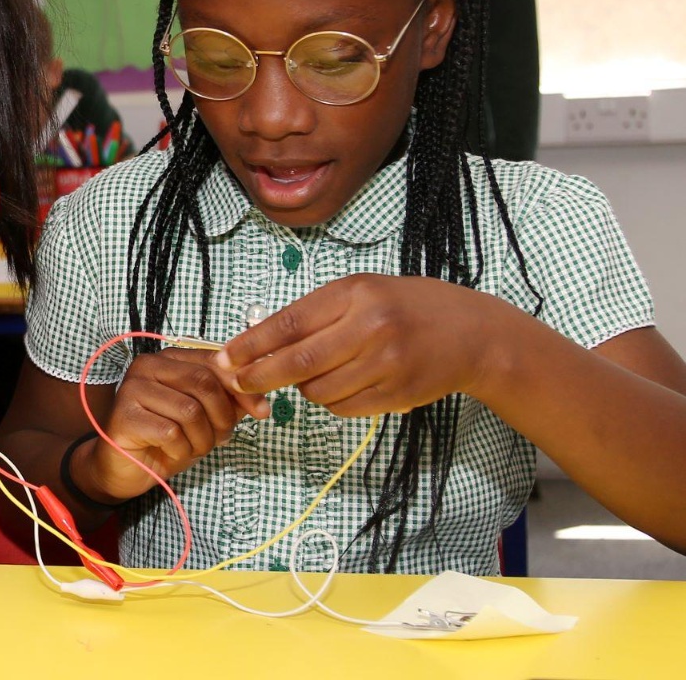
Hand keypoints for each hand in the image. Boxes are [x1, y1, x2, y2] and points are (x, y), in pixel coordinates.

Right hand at [75, 349, 267, 503]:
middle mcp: (147, 366)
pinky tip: (172, 452)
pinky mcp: (124, 416)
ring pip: (190, 411)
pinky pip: (171, 433)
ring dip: (202, 438)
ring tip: (194, 447)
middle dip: (222, 417)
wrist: (125, 468)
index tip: (262, 411)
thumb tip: (260, 401)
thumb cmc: (167, 439)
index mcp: (169, 359)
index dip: (242, 387)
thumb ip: (229, 402)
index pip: (214, 362)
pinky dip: (181, 450)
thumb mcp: (206, 418)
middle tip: (220, 438)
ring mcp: (132, 389)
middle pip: (203, 383)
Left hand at [213, 274, 505, 416]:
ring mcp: (386, 365)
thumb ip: (316, 312)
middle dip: (259, 375)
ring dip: (302, 387)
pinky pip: (342, 407)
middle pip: (298, 362)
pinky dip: (330, 400)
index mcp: (356, 294)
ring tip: (316, 371)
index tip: (225, 356)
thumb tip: (259, 339)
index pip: (291, 322)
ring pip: (318, 390)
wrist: (473, 335)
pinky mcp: (396, 395)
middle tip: (235, 381)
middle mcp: (370, 329)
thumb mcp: (362, 292)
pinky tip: (343, 383)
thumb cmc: (408, 306)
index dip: (252, 343)